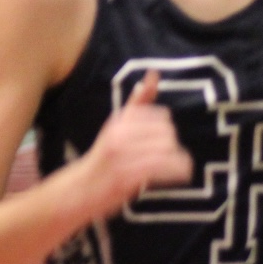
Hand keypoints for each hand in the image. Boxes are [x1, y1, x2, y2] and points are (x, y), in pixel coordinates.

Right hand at [82, 71, 192, 219]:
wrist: (79, 189)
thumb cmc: (103, 157)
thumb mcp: (118, 125)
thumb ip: (138, 102)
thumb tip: (154, 74)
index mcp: (120, 121)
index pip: (161, 116)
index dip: (168, 129)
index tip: (167, 139)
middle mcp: (120, 135)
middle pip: (166, 133)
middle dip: (174, 145)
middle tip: (174, 155)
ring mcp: (122, 156)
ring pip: (166, 149)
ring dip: (180, 159)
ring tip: (183, 166)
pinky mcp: (126, 177)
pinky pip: (161, 168)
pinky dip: (176, 171)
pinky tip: (181, 174)